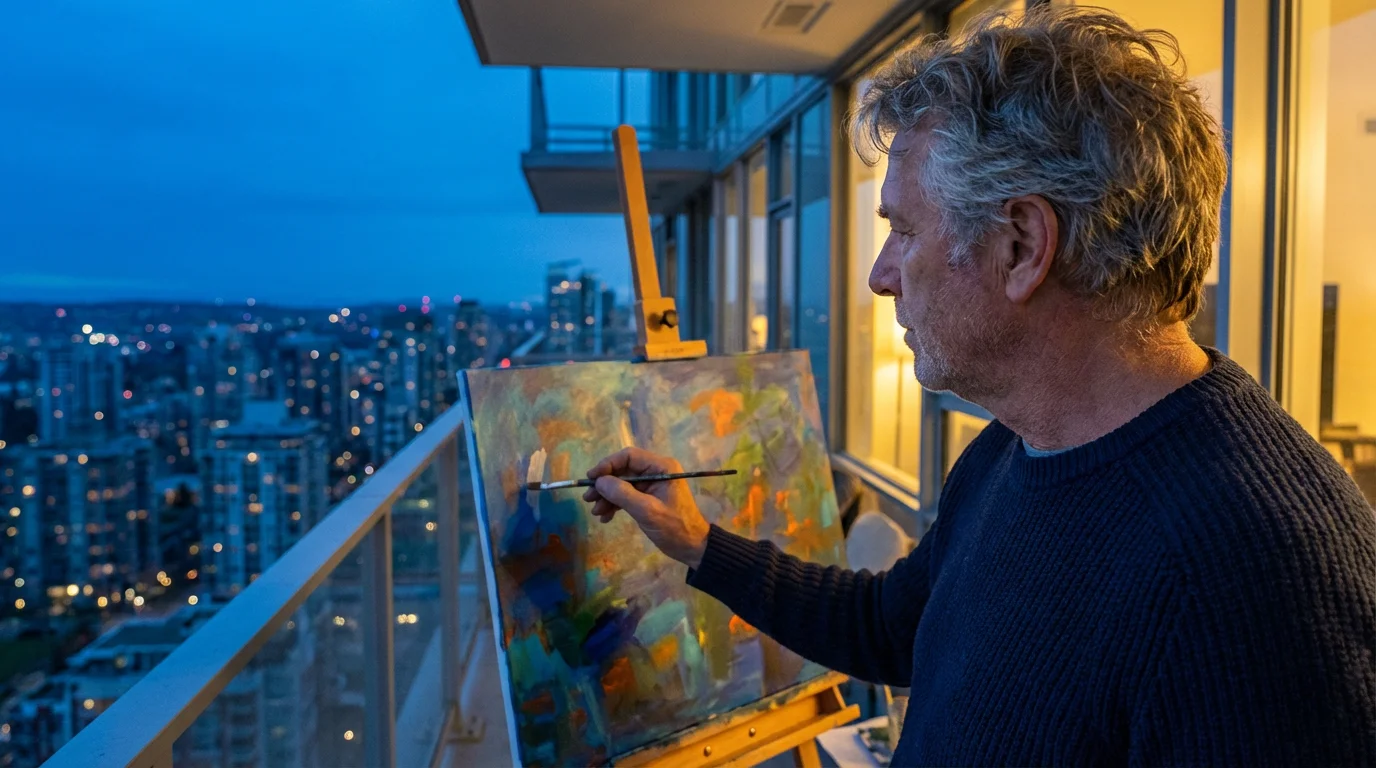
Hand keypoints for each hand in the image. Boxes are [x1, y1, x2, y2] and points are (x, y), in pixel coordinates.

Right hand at [582, 447, 710, 568]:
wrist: (692, 547)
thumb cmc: (675, 527)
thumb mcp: (647, 510)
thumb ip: (622, 494)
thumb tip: (599, 481)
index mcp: (662, 467)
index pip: (629, 457)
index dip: (607, 465)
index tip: (591, 478)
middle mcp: (656, 472)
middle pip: (623, 470)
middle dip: (605, 484)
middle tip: (588, 498)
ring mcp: (652, 485)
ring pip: (622, 484)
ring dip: (607, 496)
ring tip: (595, 511)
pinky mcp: (648, 498)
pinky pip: (627, 496)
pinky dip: (615, 504)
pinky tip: (605, 517)